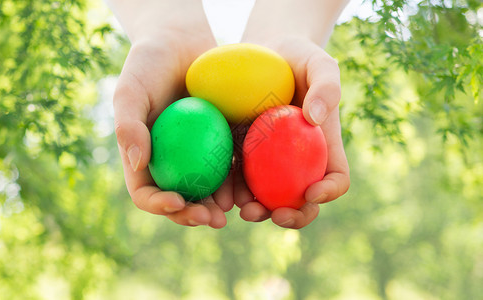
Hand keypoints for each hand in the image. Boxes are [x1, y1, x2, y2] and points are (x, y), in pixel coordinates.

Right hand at [111, 2, 234, 227]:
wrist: (181, 41)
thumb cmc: (149, 63)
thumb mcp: (131, 90)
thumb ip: (128, 125)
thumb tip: (138, 163)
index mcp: (144, 156)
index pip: (146, 191)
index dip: (159, 204)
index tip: (178, 202)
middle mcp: (170, 160)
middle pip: (179, 198)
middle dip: (193, 214)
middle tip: (212, 219)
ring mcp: (196, 153)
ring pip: (207, 187)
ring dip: (219, 204)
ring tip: (235, 209)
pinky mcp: (220, 140)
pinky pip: (229, 164)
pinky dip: (238, 179)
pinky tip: (251, 185)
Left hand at [233, 37, 349, 228]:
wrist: (264, 52)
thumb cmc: (298, 58)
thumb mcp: (319, 63)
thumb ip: (327, 86)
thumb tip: (315, 118)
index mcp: (322, 146)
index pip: (336, 176)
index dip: (329, 191)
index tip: (313, 192)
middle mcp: (298, 160)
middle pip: (301, 198)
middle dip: (292, 215)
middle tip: (275, 214)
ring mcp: (269, 161)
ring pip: (267, 196)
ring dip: (257, 210)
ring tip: (243, 210)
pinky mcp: (242, 154)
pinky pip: (237, 177)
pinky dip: (231, 190)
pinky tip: (220, 193)